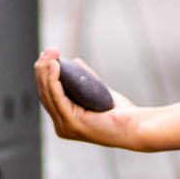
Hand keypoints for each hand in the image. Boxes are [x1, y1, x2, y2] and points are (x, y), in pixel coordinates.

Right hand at [32, 48, 149, 149]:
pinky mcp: (73, 123)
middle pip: (45, 94)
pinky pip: (58, 97)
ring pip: (49, 95)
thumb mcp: (97, 92)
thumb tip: (75, 61)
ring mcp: (66, 126)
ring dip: (46, 71)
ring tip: (50, 54)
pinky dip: (54, 80)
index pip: (48, 96)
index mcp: (66, 121)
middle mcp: (62, 126)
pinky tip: (54, 66)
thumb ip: (85, 79)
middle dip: (42, 70)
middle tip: (47, 50)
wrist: (136, 127)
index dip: (44, 75)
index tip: (46, 56)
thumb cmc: (121, 114)